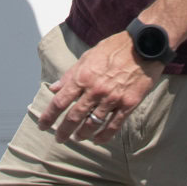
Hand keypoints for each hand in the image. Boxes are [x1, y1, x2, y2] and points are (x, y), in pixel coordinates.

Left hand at [37, 32, 161, 143]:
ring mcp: (112, 99)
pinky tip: (97, 139)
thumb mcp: (87, 56)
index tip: (43, 125)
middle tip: (59, 138)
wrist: (144, 45)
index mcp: (82, 77)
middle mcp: (95, 90)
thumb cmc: (114, 48)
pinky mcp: (128, 104)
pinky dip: (104, 136)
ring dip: (82, 134)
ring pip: (93, 124)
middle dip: (64, 131)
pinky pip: (113, 126)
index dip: (49, 116)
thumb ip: (70, 75)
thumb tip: (54, 89)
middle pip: (74, 117)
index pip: (60, 102)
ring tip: (78, 137)